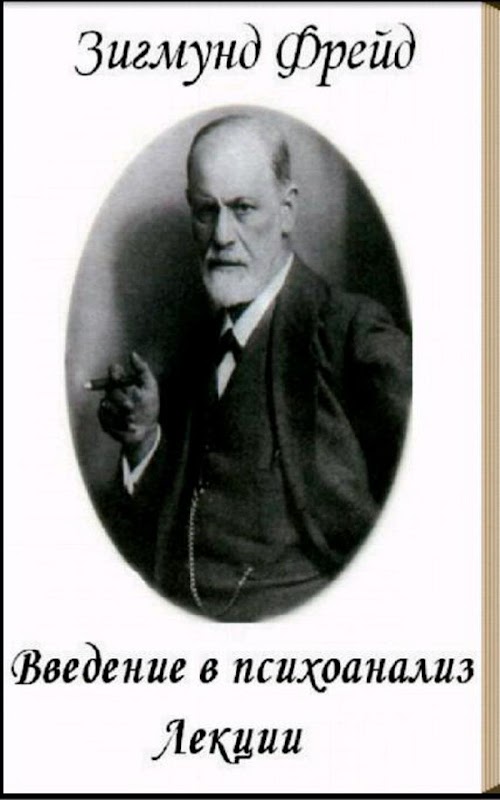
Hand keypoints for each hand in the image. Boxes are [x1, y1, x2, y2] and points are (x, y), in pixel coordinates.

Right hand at [98, 352, 159, 466]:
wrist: (147, 429)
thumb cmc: (150, 406)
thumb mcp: (150, 386)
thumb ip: (142, 370)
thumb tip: (132, 354)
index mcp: (122, 381)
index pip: (114, 371)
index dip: (114, 373)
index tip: (118, 378)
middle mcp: (112, 391)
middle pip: (111, 389)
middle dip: (121, 399)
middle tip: (130, 407)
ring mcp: (107, 405)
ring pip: (106, 405)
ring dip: (121, 413)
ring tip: (133, 420)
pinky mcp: (104, 419)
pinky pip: (106, 418)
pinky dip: (119, 424)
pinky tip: (130, 427)